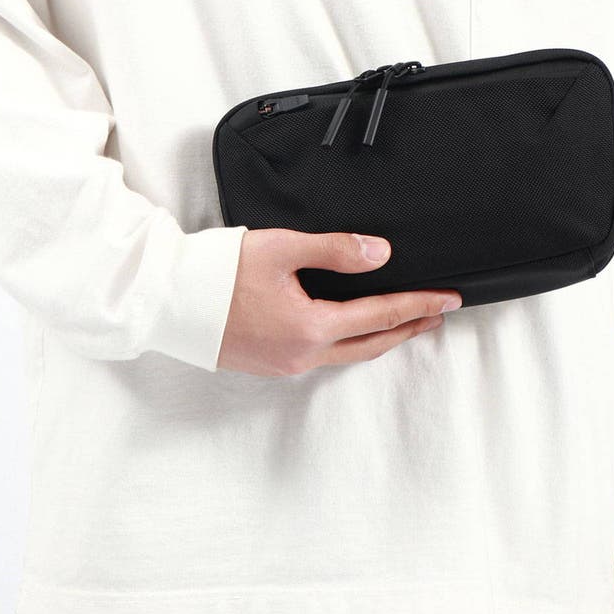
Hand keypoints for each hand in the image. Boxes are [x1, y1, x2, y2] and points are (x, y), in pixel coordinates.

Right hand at [216, 228, 461, 374]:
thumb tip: (380, 254)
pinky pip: (323, 356)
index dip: (419, 305)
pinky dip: (349, 343)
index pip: (381, 316)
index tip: (449, 300)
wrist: (165, 300)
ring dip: (380, 338)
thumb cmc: (217, 271)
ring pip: (348, 354)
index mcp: (310, 328)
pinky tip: (352, 330)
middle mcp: (302, 355)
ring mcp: (285, 365)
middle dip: (409, 328)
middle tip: (438, 315)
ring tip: (404, 322)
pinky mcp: (270, 364)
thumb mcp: (280, 249)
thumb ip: (335, 250)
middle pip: (371, 344)